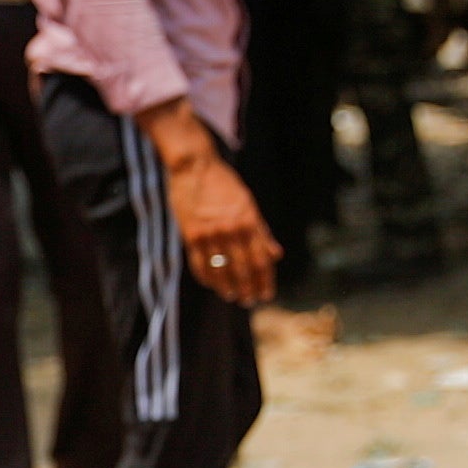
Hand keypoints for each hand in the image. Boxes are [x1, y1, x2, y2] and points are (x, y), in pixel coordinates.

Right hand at [148, 99, 276, 308]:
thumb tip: (276, 255)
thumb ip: (261, 232)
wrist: (195, 167)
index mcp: (249, 221)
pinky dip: (207, 278)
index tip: (266, 294)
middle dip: (248, 288)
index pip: (261, 260)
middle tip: (249, 301)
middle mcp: (231, 229)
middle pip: (243, 269)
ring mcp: (210, 233)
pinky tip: (213, 284)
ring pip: (221, 271)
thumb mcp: (248, 204)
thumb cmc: (224, 184)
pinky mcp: (191, 235)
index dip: (265, 280)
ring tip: (232, 296)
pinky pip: (200, 265)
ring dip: (227, 288)